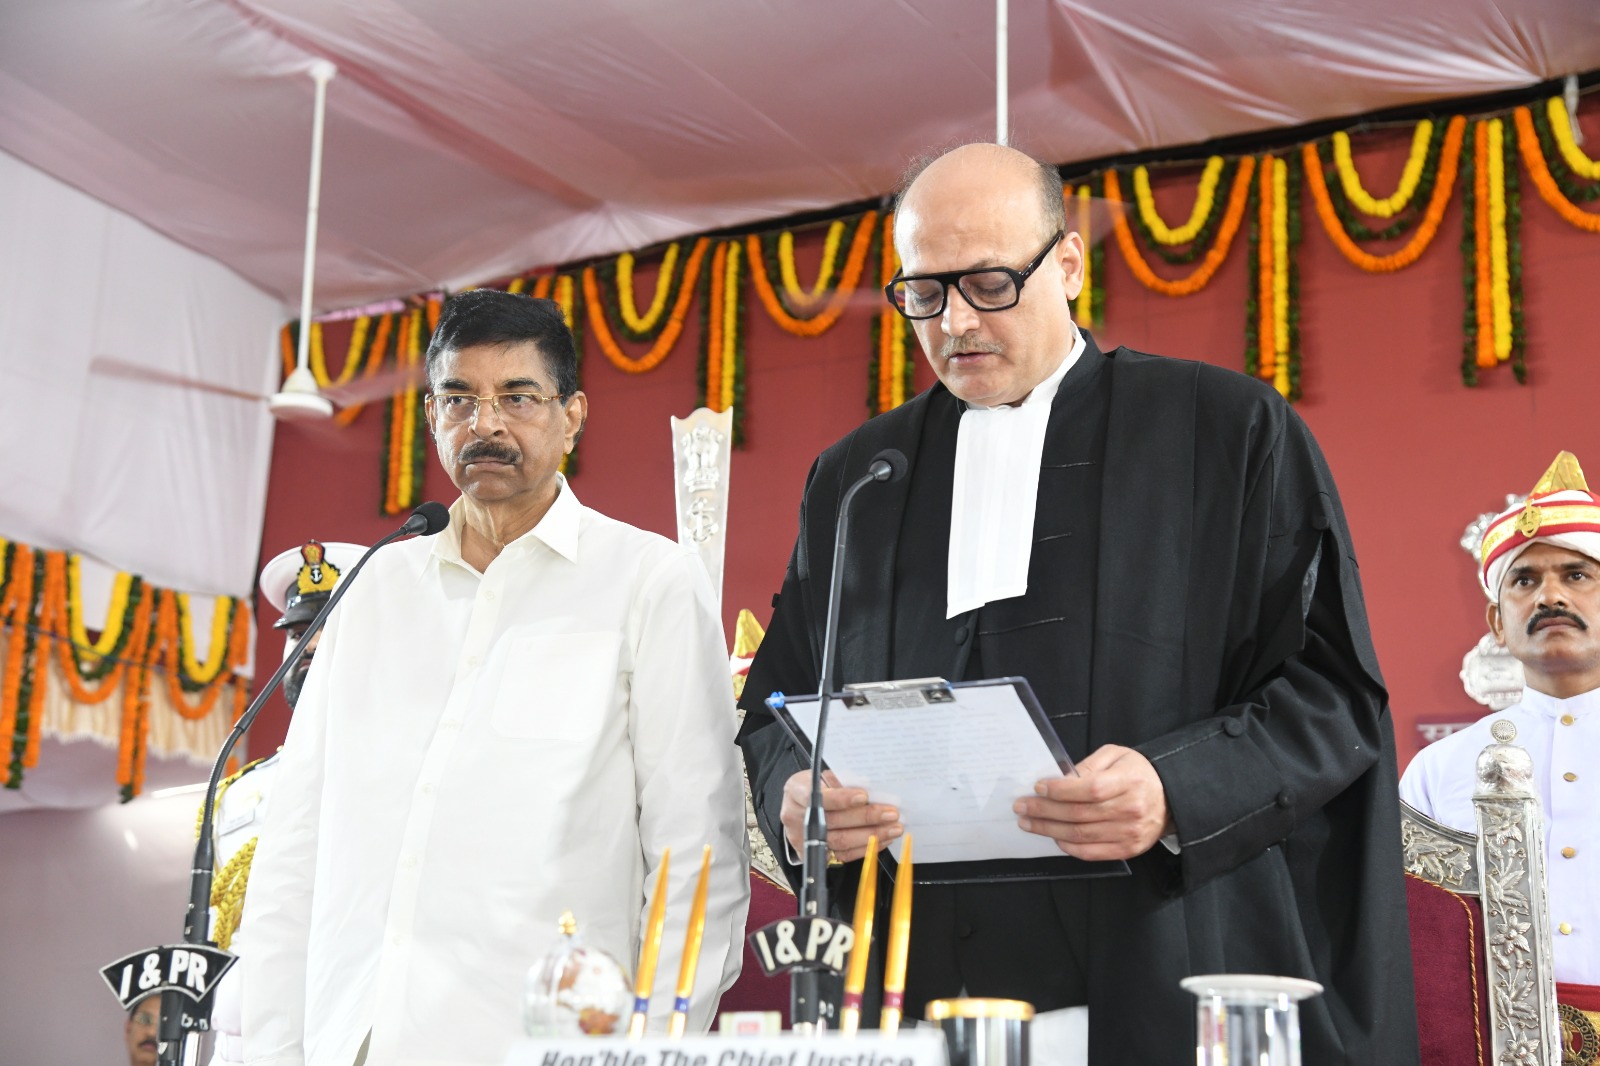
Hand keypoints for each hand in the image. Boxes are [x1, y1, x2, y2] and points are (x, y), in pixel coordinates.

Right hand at [780, 769, 902, 863]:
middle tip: (891, 813)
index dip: (842, 798)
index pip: (819, 797)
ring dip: (872, 835)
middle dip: (866, 817)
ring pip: (841, 841)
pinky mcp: (814, 855)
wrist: (797, 807)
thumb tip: (872, 788)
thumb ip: (840, 781)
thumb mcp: (821, 776)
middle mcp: (796, 817)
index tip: (864, 796)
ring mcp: (803, 839)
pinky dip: (865, 848)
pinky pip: (844, 855)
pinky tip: (881, 840)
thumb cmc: (814, 787)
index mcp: (796, 791)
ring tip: (893, 828)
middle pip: (834, 821)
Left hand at [1012, 744, 1173, 860]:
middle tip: (1022, 806)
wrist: (1170, 797)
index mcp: (1129, 782)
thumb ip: (1089, 766)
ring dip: (1049, 829)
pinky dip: (1068, 847)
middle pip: (1079, 814)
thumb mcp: (1116, 756)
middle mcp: (1131, 809)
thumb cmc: (1138, 773)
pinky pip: (1091, 853)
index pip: (1089, 789)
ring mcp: (1130, 833)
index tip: (1038, 787)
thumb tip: (1059, 779)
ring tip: (1029, 822)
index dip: (1060, 790)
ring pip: (1080, 835)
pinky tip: (1053, 837)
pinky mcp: (1128, 849)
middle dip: (1044, 811)